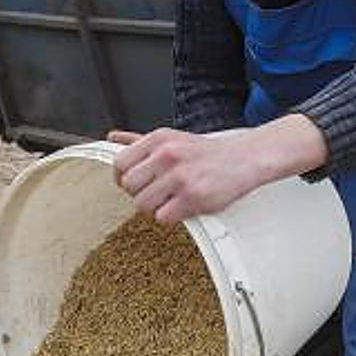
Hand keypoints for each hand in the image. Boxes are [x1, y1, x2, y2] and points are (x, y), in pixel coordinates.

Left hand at [107, 115, 327, 227]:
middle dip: (140, 193)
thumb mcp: (170, 138)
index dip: (123, 178)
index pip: (119, 163)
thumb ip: (139, 141)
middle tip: (157, 192)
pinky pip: (163, 217)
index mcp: (158, 139)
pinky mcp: (193, 197)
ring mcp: (179, 176)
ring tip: (171, 200)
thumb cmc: (204, 152)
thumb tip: (112, 137)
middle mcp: (166, 155)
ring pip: (142, 204)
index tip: (135, 183)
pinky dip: (171, 217)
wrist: (244, 159)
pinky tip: (183, 207)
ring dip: (154, 207)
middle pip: (129, 186)